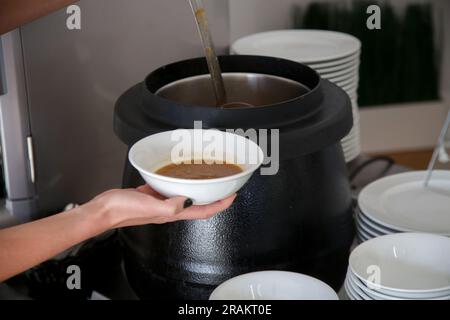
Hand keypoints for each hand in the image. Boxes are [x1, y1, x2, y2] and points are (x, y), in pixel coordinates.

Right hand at [86, 185, 236, 227]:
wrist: (105, 210)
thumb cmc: (124, 210)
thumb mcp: (150, 207)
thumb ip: (169, 206)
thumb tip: (188, 200)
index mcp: (173, 214)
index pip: (204, 212)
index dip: (221, 205)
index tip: (232, 195)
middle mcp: (170, 210)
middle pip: (199, 206)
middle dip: (214, 198)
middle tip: (225, 187)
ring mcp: (162, 203)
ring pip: (187, 197)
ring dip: (200, 191)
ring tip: (208, 180)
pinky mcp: (153, 196)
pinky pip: (172, 190)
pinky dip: (181, 184)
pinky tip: (180, 176)